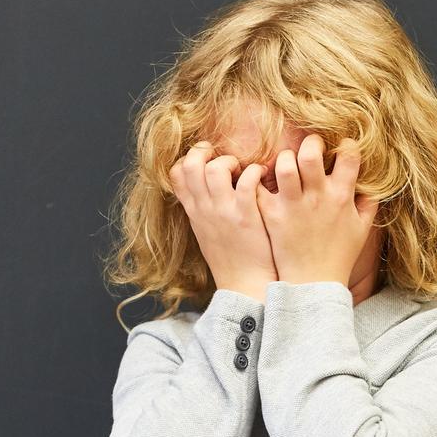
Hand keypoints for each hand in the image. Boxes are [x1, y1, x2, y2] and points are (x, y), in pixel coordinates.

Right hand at [169, 140, 276, 299]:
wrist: (244, 284)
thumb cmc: (230, 258)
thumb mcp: (206, 231)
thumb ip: (202, 208)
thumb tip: (204, 186)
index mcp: (194, 211)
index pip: (175, 173)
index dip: (188, 158)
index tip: (206, 160)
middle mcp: (204, 209)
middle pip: (190, 164)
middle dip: (206, 151)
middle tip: (223, 158)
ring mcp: (223, 212)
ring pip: (215, 169)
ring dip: (229, 161)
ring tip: (241, 170)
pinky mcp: (246, 217)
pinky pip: (246, 180)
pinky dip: (254, 171)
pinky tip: (261, 176)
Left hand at [254, 134, 377, 287]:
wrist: (314, 284)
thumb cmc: (339, 256)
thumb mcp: (362, 230)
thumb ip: (368, 205)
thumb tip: (370, 186)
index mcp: (342, 197)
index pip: (349, 155)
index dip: (346, 146)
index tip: (341, 150)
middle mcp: (317, 197)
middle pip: (311, 152)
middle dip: (310, 142)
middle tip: (309, 148)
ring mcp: (293, 205)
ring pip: (284, 165)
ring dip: (284, 158)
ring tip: (286, 165)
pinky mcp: (272, 216)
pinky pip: (260, 187)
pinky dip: (259, 180)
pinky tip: (265, 183)